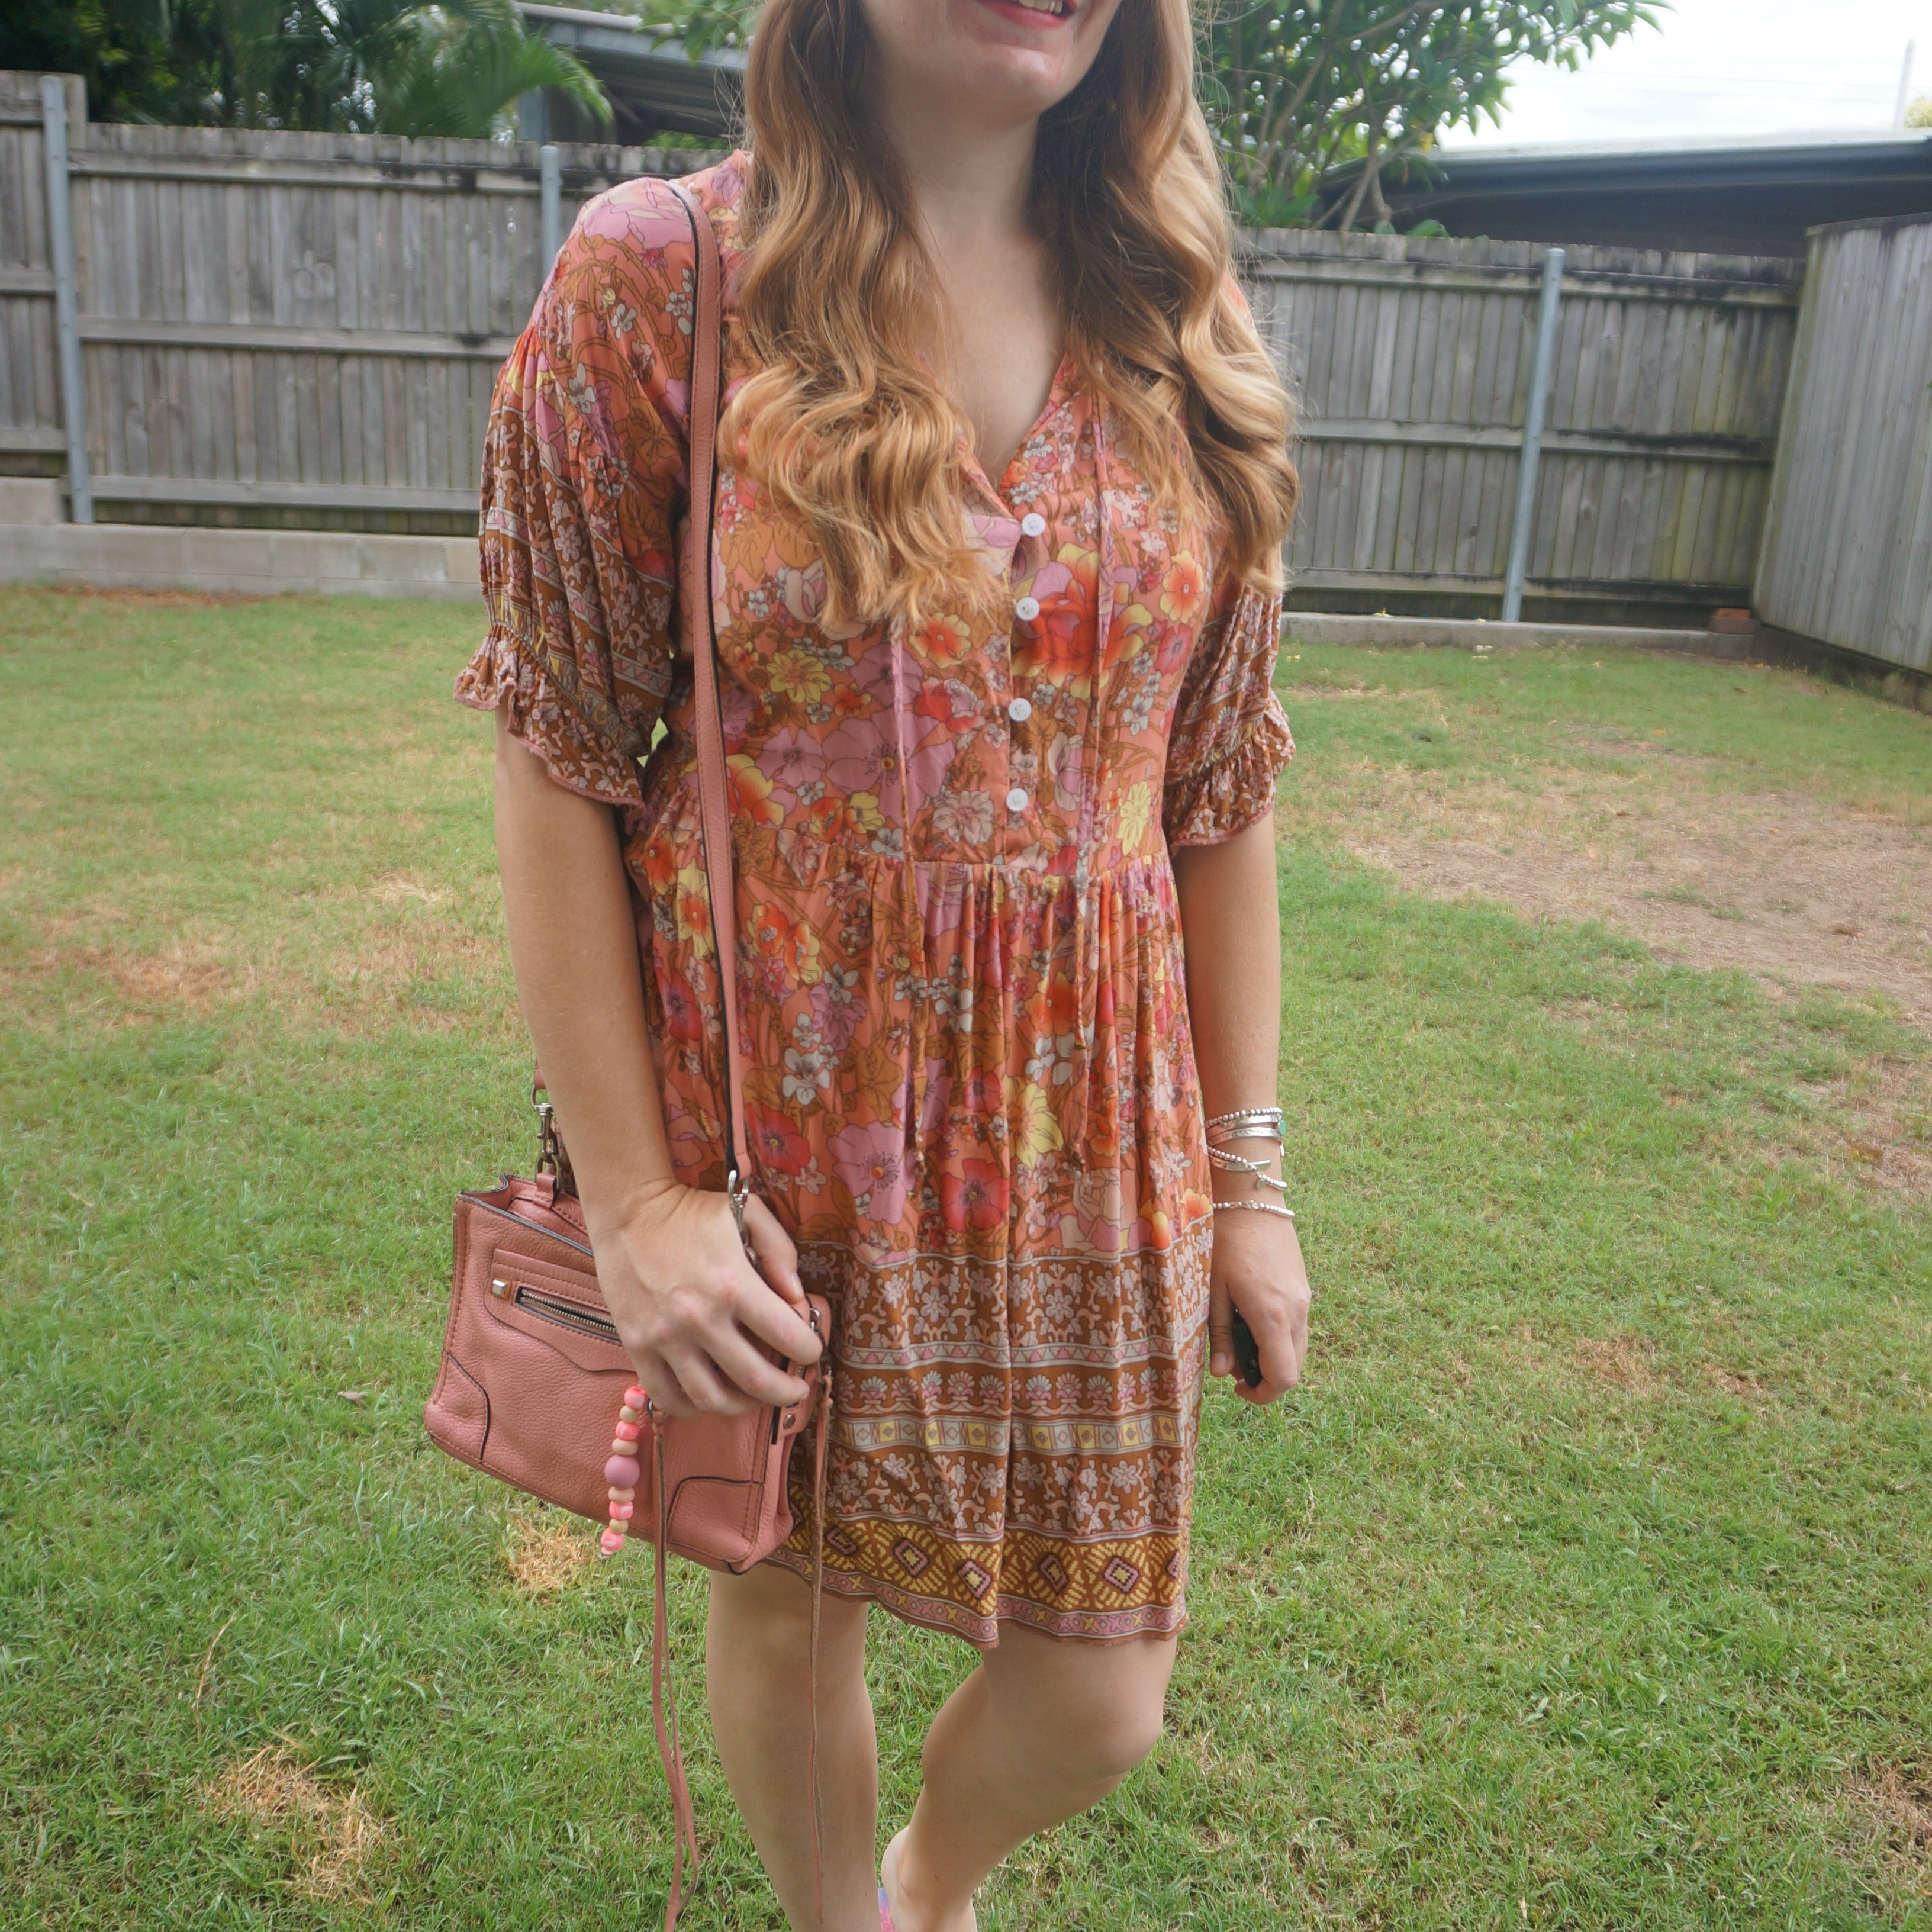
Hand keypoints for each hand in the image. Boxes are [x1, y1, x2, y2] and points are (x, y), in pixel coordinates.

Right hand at [586, 1182, 823, 1419]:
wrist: (627, 1212)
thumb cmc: (692, 1212)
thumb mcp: (747, 1212)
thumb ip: (781, 1252)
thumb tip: (799, 1298)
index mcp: (733, 1284)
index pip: (787, 1337)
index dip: (809, 1351)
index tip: (811, 1351)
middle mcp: (700, 1318)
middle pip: (755, 1380)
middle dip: (785, 1392)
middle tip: (796, 1391)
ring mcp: (665, 1338)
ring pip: (712, 1399)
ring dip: (744, 1407)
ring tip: (756, 1398)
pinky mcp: (637, 1347)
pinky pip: (668, 1397)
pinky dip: (694, 1408)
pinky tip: (710, 1398)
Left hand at [1207, 1208, 1310, 1405]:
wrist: (1252, 1202)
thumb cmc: (1225, 1243)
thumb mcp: (1213, 1291)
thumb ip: (1220, 1335)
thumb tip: (1222, 1373)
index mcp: (1273, 1316)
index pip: (1283, 1377)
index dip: (1262, 1394)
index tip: (1238, 1389)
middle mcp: (1297, 1311)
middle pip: (1295, 1368)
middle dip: (1266, 1378)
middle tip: (1233, 1365)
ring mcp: (1304, 1299)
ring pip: (1298, 1348)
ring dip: (1273, 1357)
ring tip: (1239, 1339)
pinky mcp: (1303, 1288)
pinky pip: (1298, 1328)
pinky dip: (1279, 1338)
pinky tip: (1251, 1319)